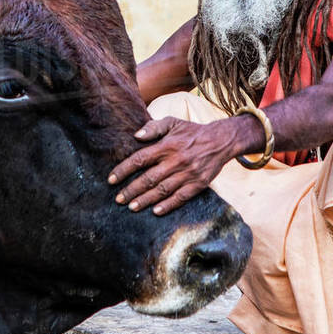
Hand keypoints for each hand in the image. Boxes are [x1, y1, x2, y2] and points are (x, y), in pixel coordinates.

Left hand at [107, 116, 246, 215]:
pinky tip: (156, 211)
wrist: (221, 140)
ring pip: (162, 190)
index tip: (111, 180)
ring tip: (132, 207)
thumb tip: (136, 136)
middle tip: (118, 199)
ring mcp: (187, 174)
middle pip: (148, 178)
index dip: (123, 170)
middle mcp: (175, 161)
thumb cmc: (192, 132)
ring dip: (145, 200)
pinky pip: (181, 197)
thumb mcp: (173, 122)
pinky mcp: (198, 184)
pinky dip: (168, 205)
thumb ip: (154, 127)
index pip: (140, 159)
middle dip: (131, 190)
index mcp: (166, 146)